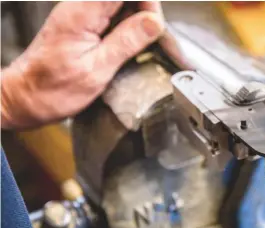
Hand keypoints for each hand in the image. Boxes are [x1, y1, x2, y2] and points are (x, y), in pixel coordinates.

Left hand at [1, 1, 164, 128]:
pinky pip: (112, 18)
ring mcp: (81, 15)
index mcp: (83, 12)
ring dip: (135, 25)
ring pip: (121, 6)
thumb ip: (126, 42)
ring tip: (136, 49)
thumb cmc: (52, 90)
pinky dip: (125, 32)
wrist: (25, 97)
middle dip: (144, 14)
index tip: (154, 26)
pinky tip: (124, 50)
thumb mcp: (96, 70)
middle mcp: (80, 7)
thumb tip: (154, 23)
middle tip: (148, 41)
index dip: (147, 3)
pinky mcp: (83, 25)